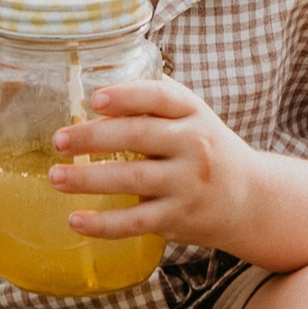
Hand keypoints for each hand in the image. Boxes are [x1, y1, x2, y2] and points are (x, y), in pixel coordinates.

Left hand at [52, 76, 260, 252]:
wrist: (251, 199)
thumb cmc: (208, 150)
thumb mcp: (194, 117)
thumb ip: (155, 101)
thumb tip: (98, 85)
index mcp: (194, 113)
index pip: (160, 97)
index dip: (127, 96)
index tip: (95, 99)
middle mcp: (194, 145)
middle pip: (139, 136)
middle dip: (94, 137)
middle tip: (59, 140)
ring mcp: (188, 183)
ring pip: (133, 179)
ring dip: (89, 179)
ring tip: (56, 177)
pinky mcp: (179, 217)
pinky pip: (136, 221)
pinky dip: (103, 224)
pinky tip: (76, 220)